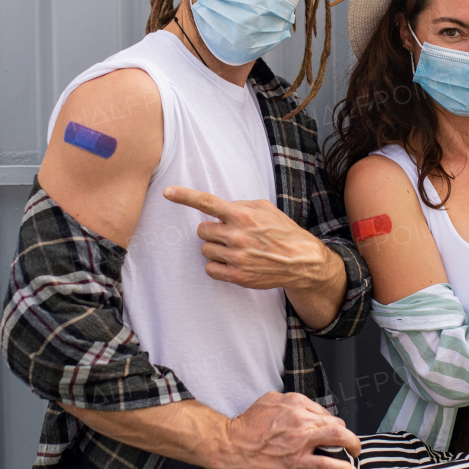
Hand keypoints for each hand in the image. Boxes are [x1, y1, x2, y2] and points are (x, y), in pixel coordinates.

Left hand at [164, 186, 334, 292]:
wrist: (300, 261)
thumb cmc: (282, 231)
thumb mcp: (265, 208)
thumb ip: (240, 205)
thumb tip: (219, 208)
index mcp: (242, 215)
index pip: (207, 202)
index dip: (184, 196)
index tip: (167, 191)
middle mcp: (237, 235)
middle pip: (202, 230)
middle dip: (211, 231)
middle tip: (228, 234)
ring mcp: (236, 257)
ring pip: (205, 250)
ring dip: (215, 248)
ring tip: (234, 249)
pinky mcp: (237, 276)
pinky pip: (210, 269)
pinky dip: (217, 266)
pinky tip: (232, 262)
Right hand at [220, 391, 359, 468]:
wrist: (231, 444)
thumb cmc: (246, 427)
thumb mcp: (268, 401)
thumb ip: (286, 402)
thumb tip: (297, 408)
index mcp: (295, 403)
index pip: (323, 411)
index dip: (329, 422)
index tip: (331, 429)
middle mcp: (301, 419)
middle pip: (336, 422)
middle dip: (344, 433)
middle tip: (346, 442)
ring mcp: (301, 440)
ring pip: (338, 437)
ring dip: (352, 444)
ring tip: (354, 452)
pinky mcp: (298, 460)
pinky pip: (327, 463)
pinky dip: (342, 467)